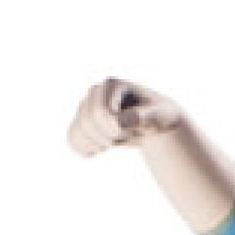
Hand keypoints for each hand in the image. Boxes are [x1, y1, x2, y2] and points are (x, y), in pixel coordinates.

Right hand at [67, 78, 183, 156]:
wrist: (154, 122)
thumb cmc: (160, 117)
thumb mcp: (162, 116)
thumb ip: (147, 116)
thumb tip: (125, 119)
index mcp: (111, 84)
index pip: (102, 113)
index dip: (118, 130)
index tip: (135, 130)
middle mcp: (94, 91)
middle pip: (88, 124)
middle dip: (109, 138)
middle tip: (127, 136)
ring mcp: (86, 105)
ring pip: (78, 133)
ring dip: (99, 145)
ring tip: (115, 141)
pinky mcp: (82, 120)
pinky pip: (72, 139)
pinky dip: (84, 149)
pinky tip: (99, 150)